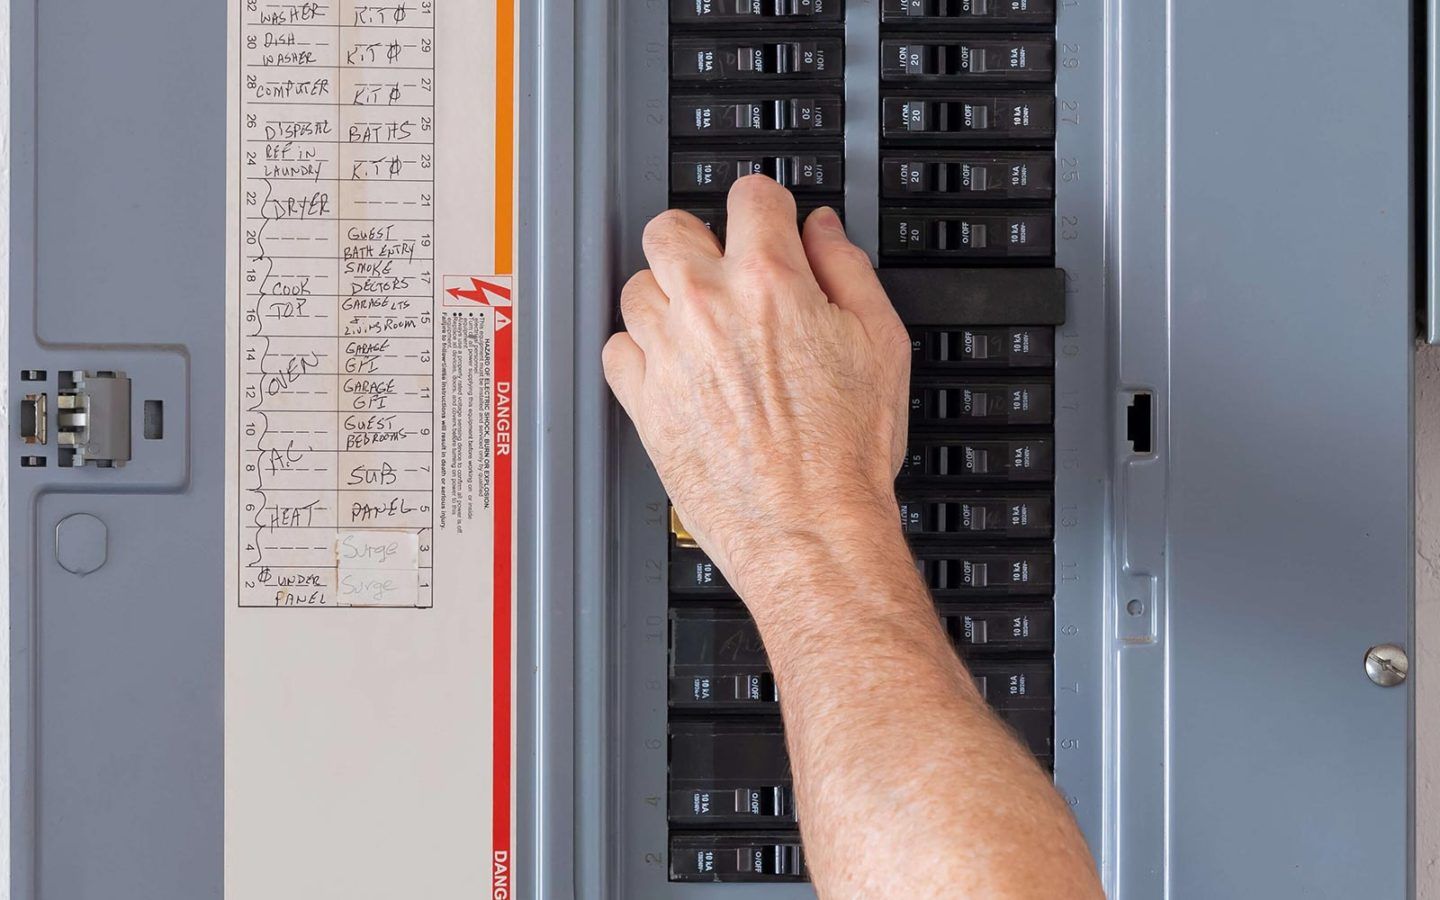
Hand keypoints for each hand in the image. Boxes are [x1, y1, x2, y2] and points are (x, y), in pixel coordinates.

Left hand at [603, 176, 911, 601]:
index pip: (750, 196)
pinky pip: (616, 348)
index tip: (768, 222)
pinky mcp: (643, 401)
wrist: (811, 530)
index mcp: (769, 281)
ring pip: (636, 286)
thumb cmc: (846, 454)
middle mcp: (708, 307)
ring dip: (665, 297)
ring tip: (700, 327)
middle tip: (722, 268)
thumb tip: (823, 231)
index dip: (767, 206)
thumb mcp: (882, 342)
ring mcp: (667, 353)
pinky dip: (639, 351)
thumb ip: (848, 269)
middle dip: (698, 240)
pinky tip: (675, 367)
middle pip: (669, 228)